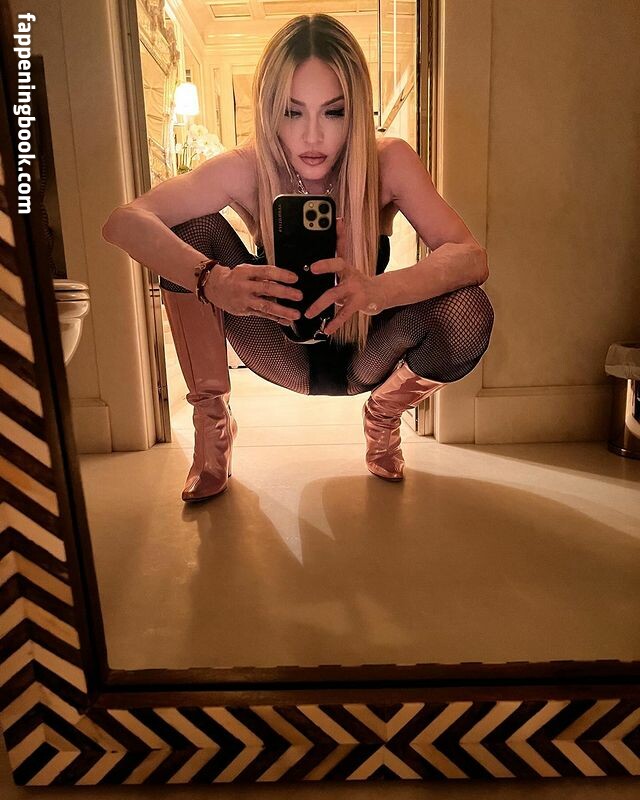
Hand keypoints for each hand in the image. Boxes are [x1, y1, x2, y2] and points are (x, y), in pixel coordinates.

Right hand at [206, 263, 302, 324]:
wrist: (215, 287)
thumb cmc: (235, 277)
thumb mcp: (247, 270)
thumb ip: (263, 275)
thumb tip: (283, 278)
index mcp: (246, 273)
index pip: (266, 272)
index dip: (281, 275)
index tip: (294, 278)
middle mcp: (245, 286)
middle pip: (267, 289)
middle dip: (285, 293)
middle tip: (299, 296)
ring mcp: (245, 300)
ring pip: (265, 306)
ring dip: (282, 311)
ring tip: (295, 314)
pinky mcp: (245, 310)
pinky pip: (263, 315)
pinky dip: (276, 318)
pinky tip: (286, 321)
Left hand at [303, 218, 385, 334]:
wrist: (382, 294)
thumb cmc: (358, 283)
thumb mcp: (346, 272)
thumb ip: (333, 264)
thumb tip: (320, 252)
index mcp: (345, 266)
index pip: (339, 247)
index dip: (338, 235)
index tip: (333, 223)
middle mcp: (351, 274)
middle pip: (337, 265)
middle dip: (325, 265)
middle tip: (311, 269)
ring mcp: (356, 288)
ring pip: (335, 294)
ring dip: (320, 304)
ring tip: (309, 314)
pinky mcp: (360, 302)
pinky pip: (344, 313)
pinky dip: (335, 323)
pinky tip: (327, 329)